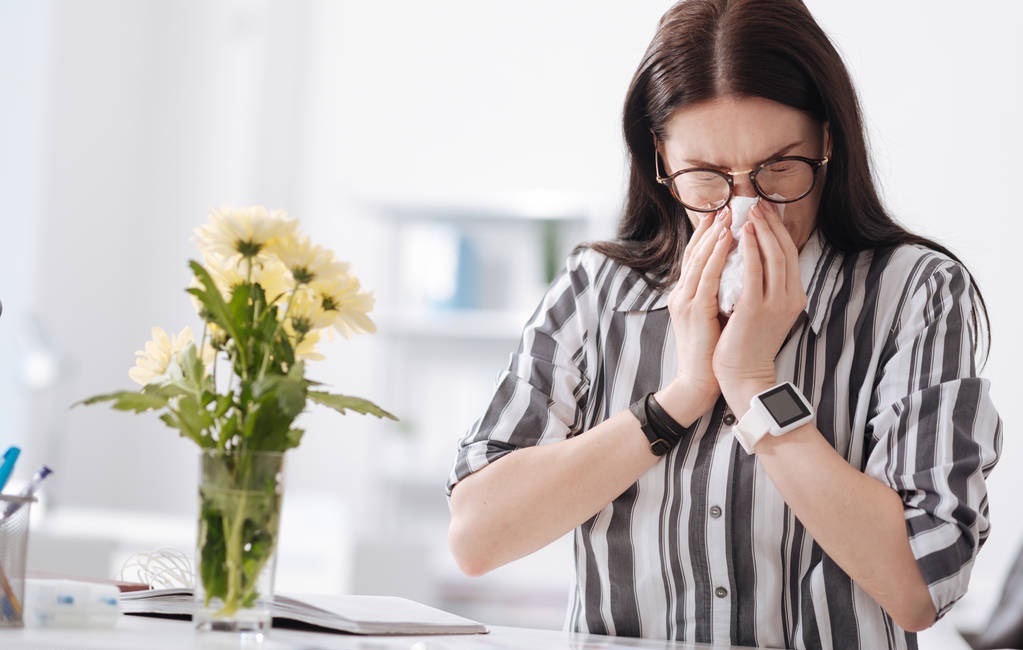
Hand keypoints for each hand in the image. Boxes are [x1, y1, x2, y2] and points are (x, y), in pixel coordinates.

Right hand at [659, 208, 733, 421]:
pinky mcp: (694, 310)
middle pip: (694, 251)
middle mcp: (682, 293)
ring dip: (714, 234)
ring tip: (728, 214)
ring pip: (700, 259)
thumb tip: (739, 275)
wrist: (699, 382)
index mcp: (686, 294)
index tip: (721, 213)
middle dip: (711, 227)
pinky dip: (717, 255)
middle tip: (726, 205)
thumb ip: (720, 294)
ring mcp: (685, 301)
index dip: (707, 233)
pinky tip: (728, 240)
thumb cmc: (712, 352)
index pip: (696, 256)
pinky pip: (707, 276)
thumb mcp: (714, 316)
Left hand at [713, 201, 806, 411]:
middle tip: (757, 204)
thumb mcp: (764, 311)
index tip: (767, 211)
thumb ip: (764, 287)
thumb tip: (753, 258)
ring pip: (773, 257)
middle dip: (771, 224)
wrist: (744, 374)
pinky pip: (754, 272)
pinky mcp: (756, 309)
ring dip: (761, 231)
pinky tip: (742, 235)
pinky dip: (750, 250)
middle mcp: (790, 298)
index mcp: (794, 297)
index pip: (789, 255)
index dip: (779, 231)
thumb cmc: (747, 343)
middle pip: (784, 251)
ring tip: (749, 212)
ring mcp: (775, 304)